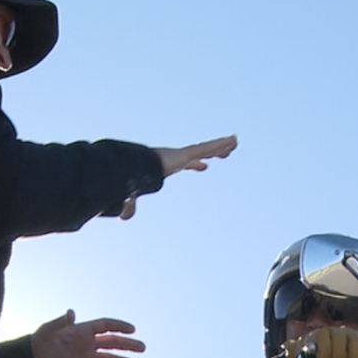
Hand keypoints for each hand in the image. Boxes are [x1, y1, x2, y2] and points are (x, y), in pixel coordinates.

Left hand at [29, 310, 144, 357]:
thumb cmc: (39, 342)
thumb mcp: (49, 330)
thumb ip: (62, 322)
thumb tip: (71, 313)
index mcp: (82, 331)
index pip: (105, 326)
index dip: (119, 326)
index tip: (132, 329)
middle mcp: (87, 345)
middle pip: (112, 343)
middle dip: (128, 345)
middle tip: (142, 347)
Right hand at [120, 136, 236, 220]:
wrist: (128, 169)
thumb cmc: (129, 178)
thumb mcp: (132, 193)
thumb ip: (130, 205)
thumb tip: (123, 217)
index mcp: (167, 166)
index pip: (184, 164)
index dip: (195, 164)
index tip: (204, 166)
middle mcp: (177, 158)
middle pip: (199, 155)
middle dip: (212, 153)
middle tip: (225, 153)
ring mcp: (182, 155)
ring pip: (206, 149)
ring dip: (221, 147)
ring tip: (235, 144)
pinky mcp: (185, 154)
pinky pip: (207, 147)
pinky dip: (221, 144)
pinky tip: (234, 140)